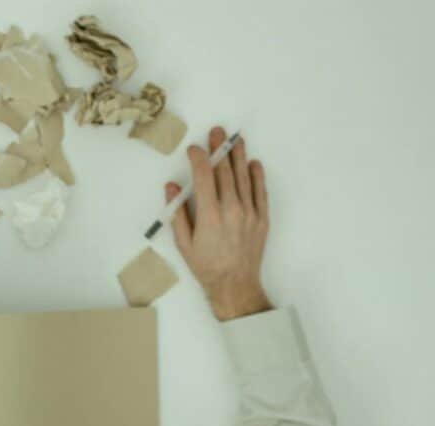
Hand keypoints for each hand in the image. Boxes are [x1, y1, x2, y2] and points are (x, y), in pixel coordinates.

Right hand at [166, 126, 271, 320]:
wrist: (235, 284)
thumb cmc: (205, 266)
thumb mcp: (183, 242)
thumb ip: (177, 212)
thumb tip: (172, 187)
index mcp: (209, 215)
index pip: (204, 177)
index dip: (199, 158)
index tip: (194, 149)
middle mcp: (231, 210)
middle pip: (225, 171)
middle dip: (220, 149)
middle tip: (217, 132)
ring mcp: (249, 213)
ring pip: (243, 177)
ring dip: (238, 156)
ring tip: (235, 140)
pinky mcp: (262, 218)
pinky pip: (260, 191)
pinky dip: (256, 175)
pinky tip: (253, 163)